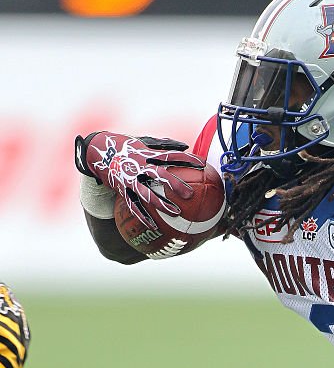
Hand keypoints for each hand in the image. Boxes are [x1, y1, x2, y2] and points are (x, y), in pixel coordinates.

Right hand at [75, 131, 204, 229]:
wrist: (95, 149)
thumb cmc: (125, 145)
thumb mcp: (143, 141)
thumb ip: (164, 145)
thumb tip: (185, 146)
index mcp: (146, 153)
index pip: (171, 155)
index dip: (187, 159)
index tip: (203, 164)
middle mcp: (139, 166)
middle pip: (160, 175)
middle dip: (175, 184)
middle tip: (190, 194)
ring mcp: (129, 179)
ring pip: (146, 194)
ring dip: (161, 204)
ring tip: (176, 213)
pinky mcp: (121, 189)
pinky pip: (132, 205)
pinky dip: (142, 216)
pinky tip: (153, 226)